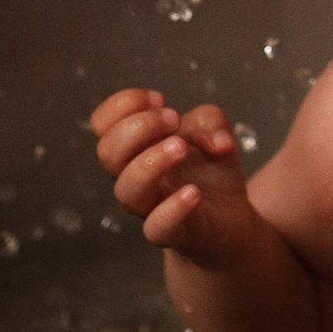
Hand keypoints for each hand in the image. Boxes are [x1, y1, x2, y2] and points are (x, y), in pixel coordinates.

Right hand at [92, 89, 259, 259]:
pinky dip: (173, 208)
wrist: (230, 218)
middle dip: (139, 126)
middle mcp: (134, 177)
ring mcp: (150, 206)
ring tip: (180, 147)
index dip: (124, 104)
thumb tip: (217, 141)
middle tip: (174, 119)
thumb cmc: (209, 171)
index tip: (160, 99)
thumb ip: (210, 122)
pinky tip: (193, 192)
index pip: (101, 124)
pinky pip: (156, 227)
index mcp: (134, 148)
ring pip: (126, 189)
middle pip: (107, 152)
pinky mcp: (173, 232)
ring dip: (151, 161)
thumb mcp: (214, 131)